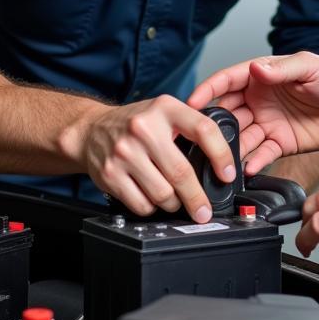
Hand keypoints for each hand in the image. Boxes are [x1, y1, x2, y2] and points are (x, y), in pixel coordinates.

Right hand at [79, 95, 235, 221]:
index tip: (228, 174)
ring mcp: (125, 152)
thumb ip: (189, 128)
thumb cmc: (134, 124)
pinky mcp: (110, 174)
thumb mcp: (164, 112)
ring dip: (173, 204)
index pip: (203, 129)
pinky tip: (152, 198)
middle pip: (181, 172)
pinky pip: (141, 204)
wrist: (91, 130)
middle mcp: (144, 128)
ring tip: (174, 200)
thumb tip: (221, 161)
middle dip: (198, 198)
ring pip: (162, 194)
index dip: (221, 155)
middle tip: (204, 211)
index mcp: (164, 108)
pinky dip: (152, 208)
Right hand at [188, 52, 318, 174]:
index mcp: (261, 76)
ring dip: (230, 148)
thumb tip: (256, 69)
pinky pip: (262, 154)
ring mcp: (268, 122)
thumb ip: (281, 70)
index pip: (227, 81)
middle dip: (212, 125)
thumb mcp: (309, 66)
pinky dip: (253, 162)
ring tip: (221, 160)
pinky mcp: (281, 143)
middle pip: (227, 112)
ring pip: (241, 137)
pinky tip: (246, 169)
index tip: (191, 102)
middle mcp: (259, 100)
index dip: (208, 90)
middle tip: (200, 139)